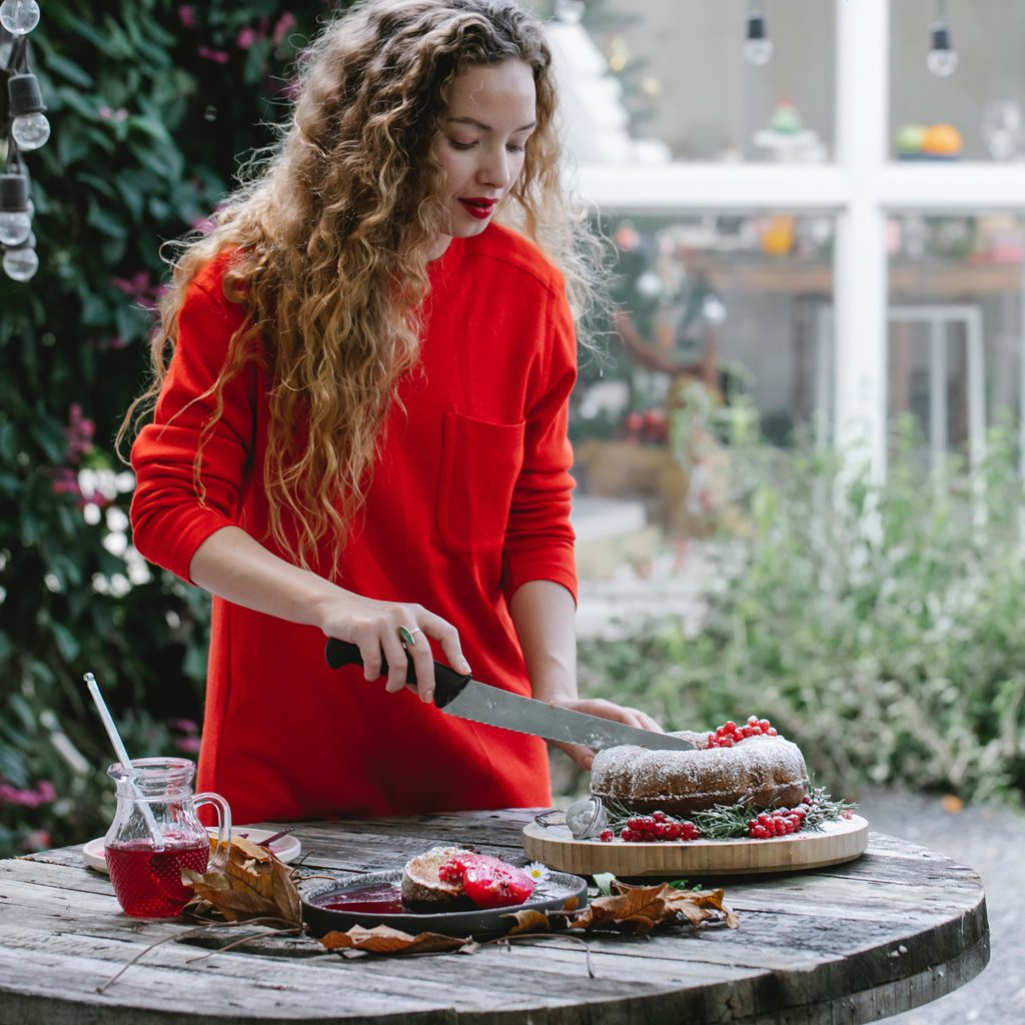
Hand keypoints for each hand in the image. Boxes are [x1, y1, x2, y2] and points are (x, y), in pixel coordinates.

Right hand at [318, 594, 470, 702]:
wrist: (335, 607)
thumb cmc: (370, 624)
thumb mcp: (395, 633)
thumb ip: (409, 654)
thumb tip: (421, 686)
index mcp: (418, 613)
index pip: (446, 632)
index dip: (457, 654)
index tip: (464, 673)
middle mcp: (404, 614)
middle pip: (424, 653)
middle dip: (427, 680)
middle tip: (426, 697)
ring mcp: (384, 620)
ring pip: (399, 663)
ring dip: (396, 682)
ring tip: (391, 687)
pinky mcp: (365, 628)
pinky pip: (375, 662)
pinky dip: (374, 675)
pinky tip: (371, 674)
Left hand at [547, 698, 662, 771]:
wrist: (552, 707)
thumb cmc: (557, 724)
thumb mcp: (563, 739)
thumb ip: (579, 752)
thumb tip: (595, 768)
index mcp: (596, 709)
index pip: (621, 715)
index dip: (636, 727)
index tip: (648, 741)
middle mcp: (609, 708)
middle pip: (636, 716)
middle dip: (652, 731)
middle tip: (666, 750)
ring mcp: (614, 712)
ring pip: (640, 719)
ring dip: (653, 732)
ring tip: (666, 750)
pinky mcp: (616, 719)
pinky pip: (636, 724)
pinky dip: (648, 733)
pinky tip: (655, 748)